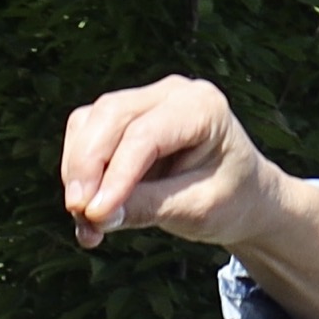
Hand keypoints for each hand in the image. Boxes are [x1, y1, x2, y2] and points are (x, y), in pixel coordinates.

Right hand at [56, 75, 318, 318]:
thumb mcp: (198, 210)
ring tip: (87, 224)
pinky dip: (78, 173)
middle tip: (80, 215)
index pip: (145, 134)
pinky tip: (88, 214)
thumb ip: (150, 207)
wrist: (242, 195)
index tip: (95, 216)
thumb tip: (96, 215)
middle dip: (87, 167)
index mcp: (202, 107)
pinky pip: (85, 136)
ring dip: (77, 172)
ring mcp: (144, 101)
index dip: (115, 175)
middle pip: (110, 117)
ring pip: (89, 122)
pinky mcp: (123, 119)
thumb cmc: (230, 200)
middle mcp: (171, 94)